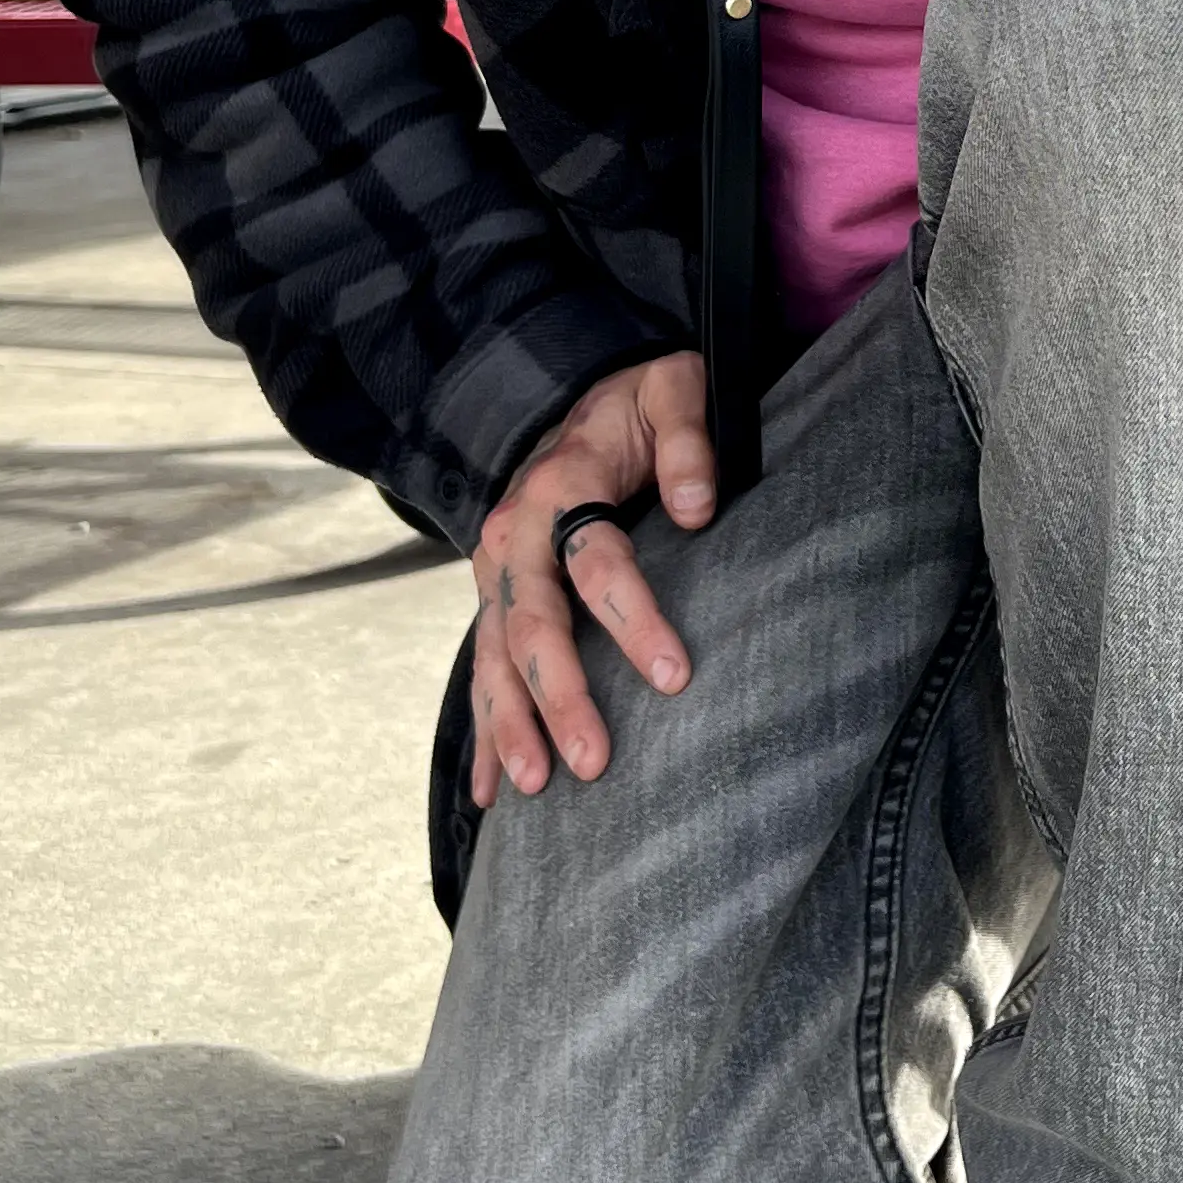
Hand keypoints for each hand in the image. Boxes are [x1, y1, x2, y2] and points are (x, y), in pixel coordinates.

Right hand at [467, 351, 715, 805]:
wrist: (576, 402)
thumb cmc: (638, 404)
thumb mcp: (672, 391)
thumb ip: (688, 440)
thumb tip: (699, 505)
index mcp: (560, 484)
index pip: (596, 559)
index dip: (633, 618)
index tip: (675, 675)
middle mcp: (514, 536)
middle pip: (533, 624)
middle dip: (559, 695)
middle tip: (593, 760)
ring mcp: (496, 574)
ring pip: (496, 658)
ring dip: (510, 724)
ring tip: (536, 787)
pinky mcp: (496, 601)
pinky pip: (484, 669)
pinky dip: (483, 730)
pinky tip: (488, 791)